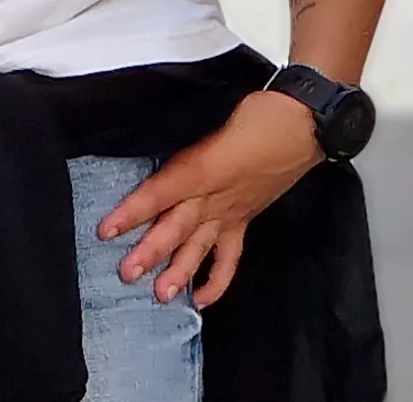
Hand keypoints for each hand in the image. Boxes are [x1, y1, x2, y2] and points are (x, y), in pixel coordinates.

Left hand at [102, 91, 323, 307]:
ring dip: (180, 271)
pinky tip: (201, 299)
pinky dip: (217, 279)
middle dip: (151, 251)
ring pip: (200, 246)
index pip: (161, 192)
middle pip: (177, 227)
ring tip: (161, 295)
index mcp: (204, 167)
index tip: (106, 230)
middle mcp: (215, 195)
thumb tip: (151, 142)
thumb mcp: (217, 117)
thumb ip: (186, 137)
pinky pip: (230, 256)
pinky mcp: (244, 219)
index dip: (133, 211)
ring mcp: (231, 211)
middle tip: (127, 274)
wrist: (306, 122)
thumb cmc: (262, 113)